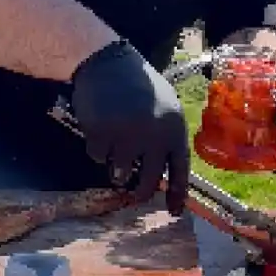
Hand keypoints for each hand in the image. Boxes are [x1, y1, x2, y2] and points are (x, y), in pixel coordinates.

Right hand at [68, 40, 190, 213]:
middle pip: (148, 181)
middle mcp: (153, 135)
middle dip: (140, 192)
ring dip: (115, 167)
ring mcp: (126, 135)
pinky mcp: (101, 133)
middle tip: (134, 192)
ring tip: (114, 147)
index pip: (179, 170)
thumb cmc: (140, 88)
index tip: (174, 212)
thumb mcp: (166, 108)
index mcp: (174, 128)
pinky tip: (100, 129)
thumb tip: (164, 176)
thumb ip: (167, 139)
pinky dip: (97, 149)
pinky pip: (97, 157)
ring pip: (119, 173)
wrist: (108, 63)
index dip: (177, 194)